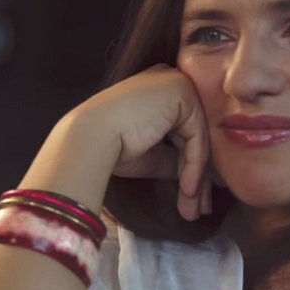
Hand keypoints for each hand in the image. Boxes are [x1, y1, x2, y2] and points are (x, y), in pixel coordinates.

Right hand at [56, 64, 212, 220]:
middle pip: (195, 136)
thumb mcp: (152, 155)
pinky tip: (186, 190)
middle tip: (197, 209)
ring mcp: (178, 83)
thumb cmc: (112, 146)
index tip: (192, 198)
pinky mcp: (182, 92)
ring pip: (199, 140)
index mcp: (160, 90)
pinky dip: (194, 167)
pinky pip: (197, 137)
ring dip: (197, 179)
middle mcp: (171, 80)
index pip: (186, 132)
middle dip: (198, 177)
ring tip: (193, 209)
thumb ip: (176, 159)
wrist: (90, 138)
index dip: (191, 168)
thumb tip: (199, 179)